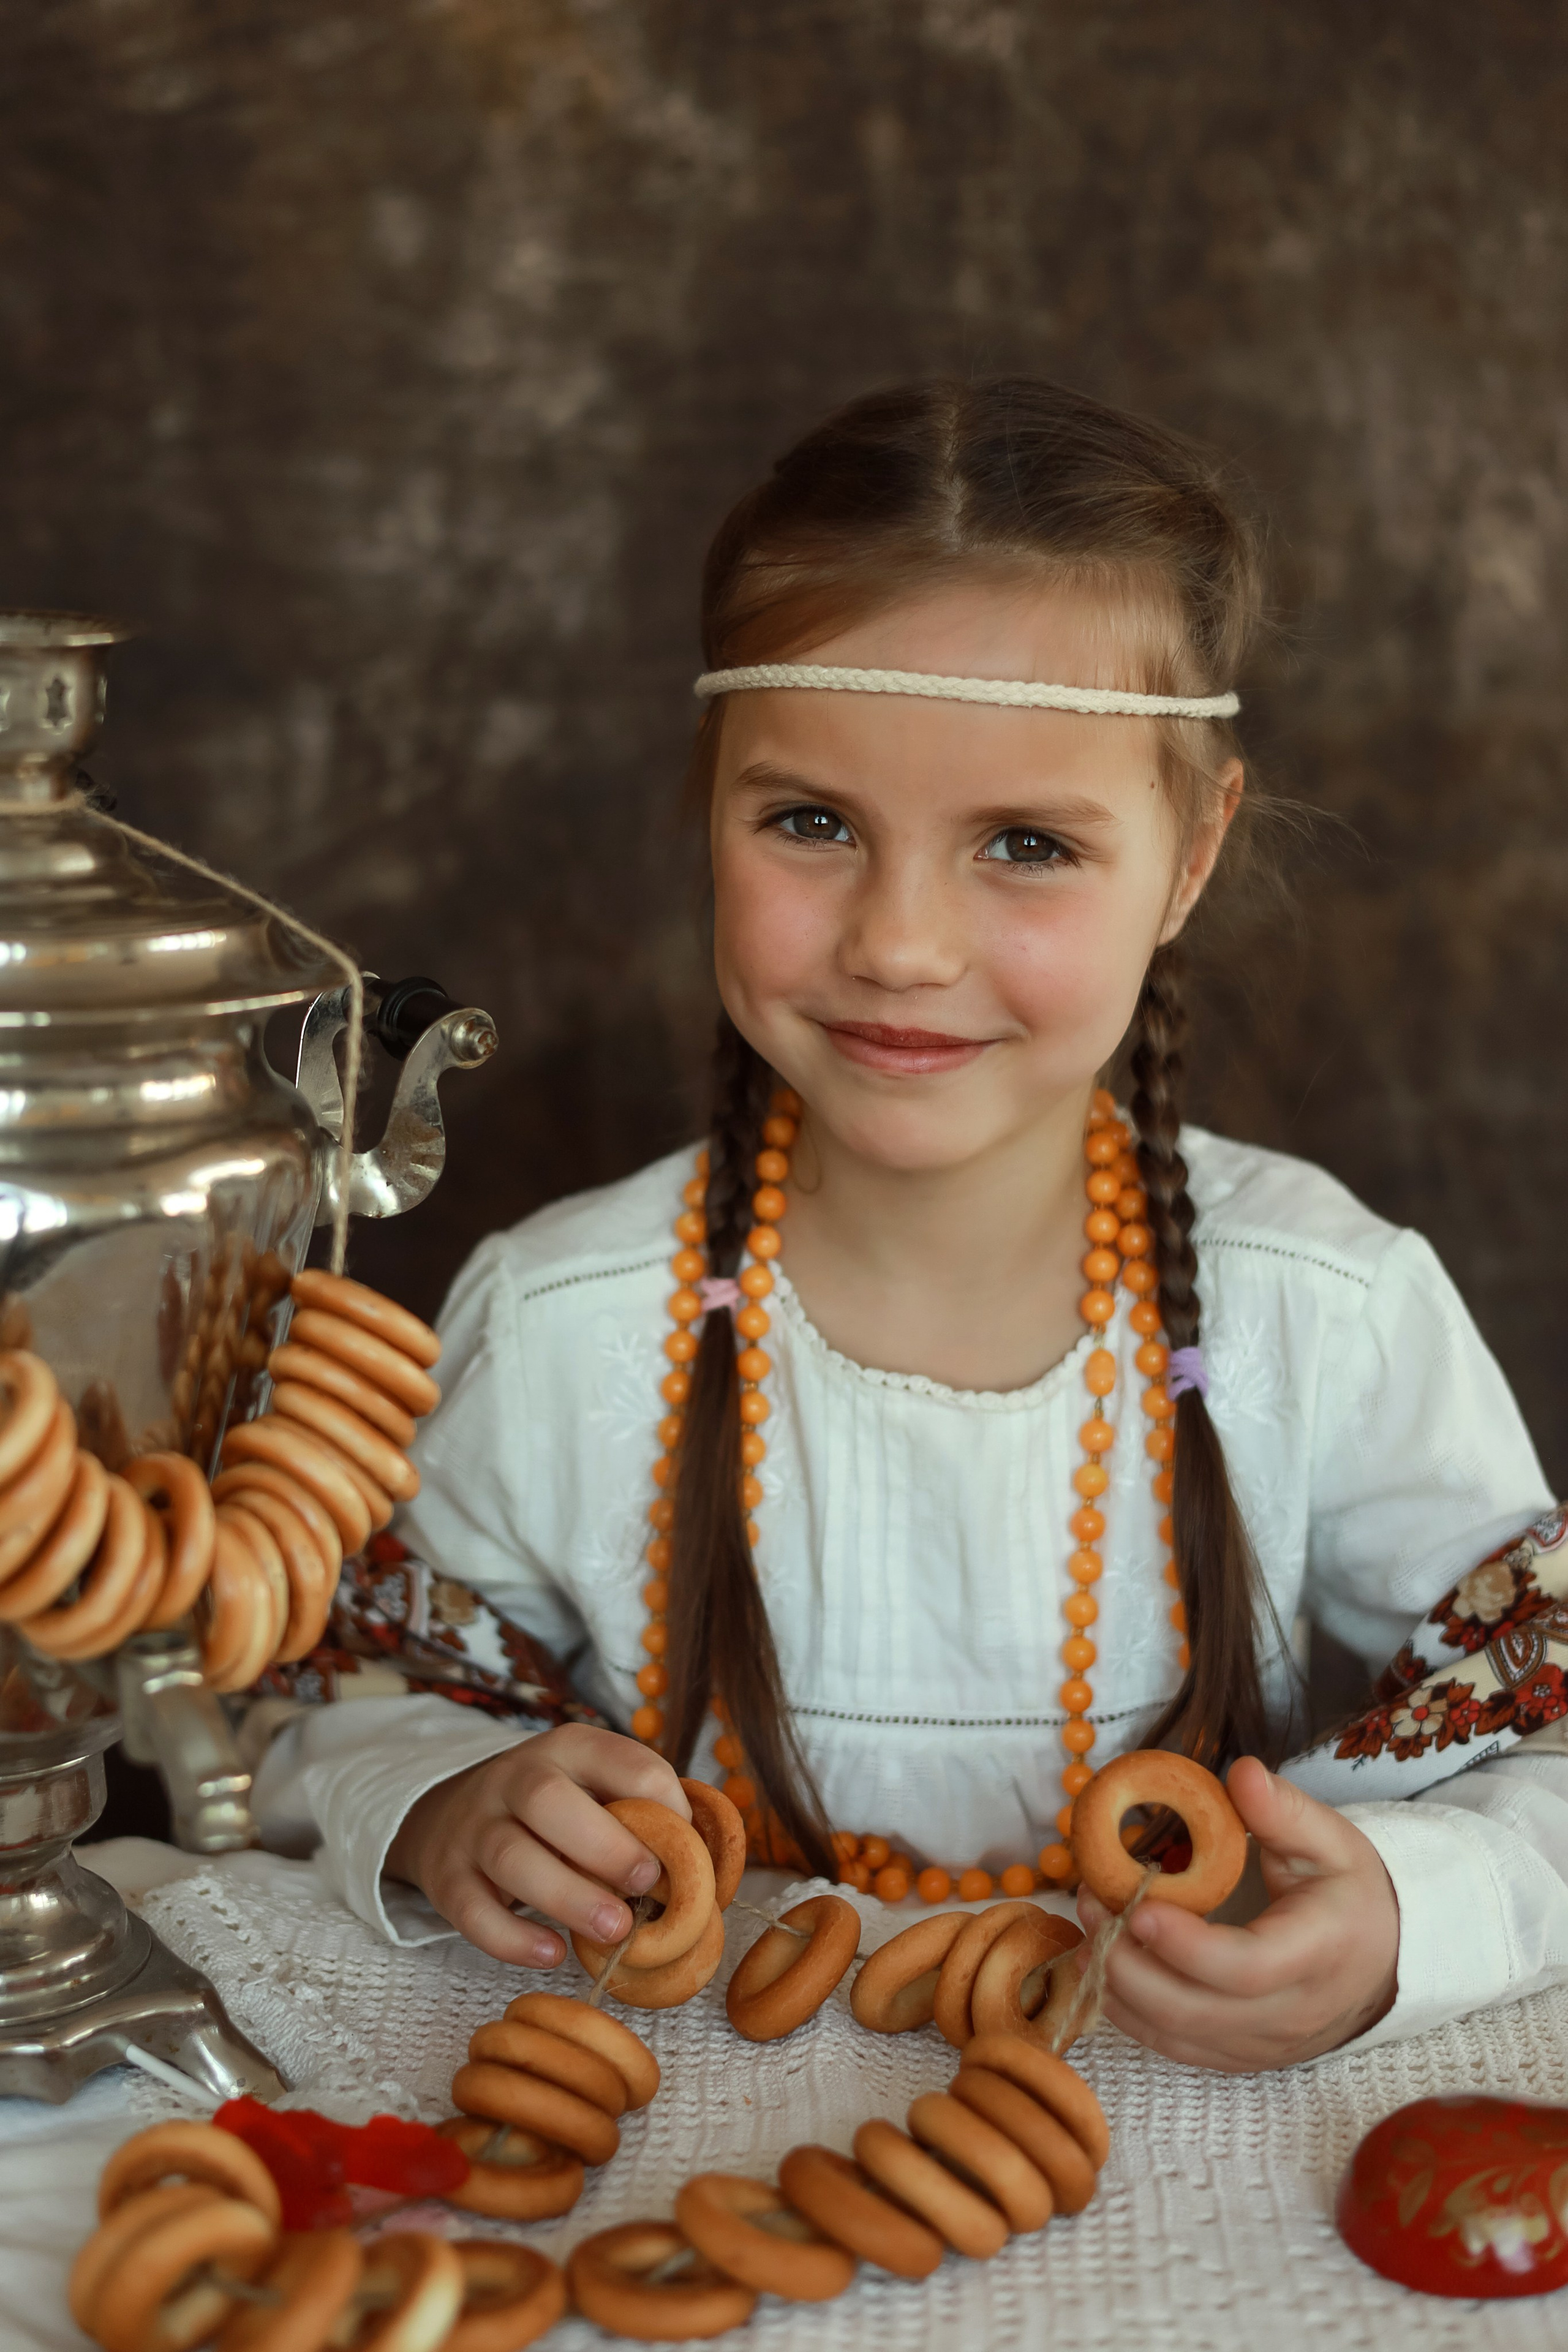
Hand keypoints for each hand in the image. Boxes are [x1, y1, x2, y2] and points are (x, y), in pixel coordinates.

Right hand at [385, 1724, 691, 1969]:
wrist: (450, 1816)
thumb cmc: (553, 1812)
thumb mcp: (593, 1789)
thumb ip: (642, 1815)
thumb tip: (709, 1867)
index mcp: (568, 1748)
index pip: (621, 1760)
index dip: (661, 1802)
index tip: (684, 1846)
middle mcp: (514, 1778)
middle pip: (548, 1800)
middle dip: (606, 1846)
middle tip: (646, 1886)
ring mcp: (474, 1828)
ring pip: (511, 1856)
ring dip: (568, 1897)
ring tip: (615, 1929)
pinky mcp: (447, 1879)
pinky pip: (473, 1911)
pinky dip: (513, 1938)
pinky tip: (552, 1953)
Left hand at [1073, 1756, 1399, 2071]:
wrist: (1381, 1961)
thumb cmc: (1350, 1894)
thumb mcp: (1333, 1841)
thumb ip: (1285, 1810)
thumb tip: (1241, 1773)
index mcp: (1318, 1953)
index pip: (1245, 1968)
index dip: (1184, 1945)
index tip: (1136, 1904)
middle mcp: (1290, 2013)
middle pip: (1194, 2011)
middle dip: (1127, 1962)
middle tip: (1090, 1902)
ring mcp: (1262, 2044)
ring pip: (1175, 2036)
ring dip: (1118, 1986)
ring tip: (1088, 1925)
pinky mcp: (1239, 2057)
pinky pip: (1174, 2048)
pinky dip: (1130, 2013)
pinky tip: (1104, 1965)